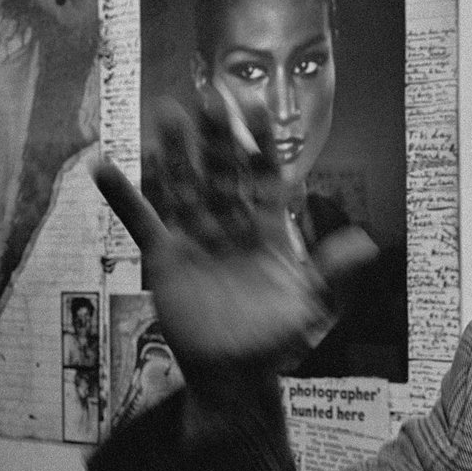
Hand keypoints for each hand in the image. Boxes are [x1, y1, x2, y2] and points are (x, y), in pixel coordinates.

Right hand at [91, 99, 378, 390]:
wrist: (235, 374)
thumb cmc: (275, 339)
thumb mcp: (310, 304)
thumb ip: (334, 270)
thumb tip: (367, 242)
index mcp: (269, 231)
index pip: (266, 178)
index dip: (262, 144)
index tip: (258, 105)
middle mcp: (232, 226)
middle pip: (224, 173)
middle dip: (219, 137)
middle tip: (210, 95)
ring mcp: (197, 239)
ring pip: (186, 187)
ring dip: (175, 153)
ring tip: (165, 112)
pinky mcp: (165, 260)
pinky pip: (142, 223)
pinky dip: (123, 198)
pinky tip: (104, 167)